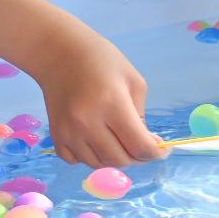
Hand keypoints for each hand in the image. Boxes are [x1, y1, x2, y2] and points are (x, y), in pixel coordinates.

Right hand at [34, 29, 162, 167]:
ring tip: (119, 141)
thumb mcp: (132, 80)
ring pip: (100, 164)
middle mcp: (88, 122)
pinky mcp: (56, 136)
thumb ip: (141, 115)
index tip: (162, 151)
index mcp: (112, 104)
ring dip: (114, 158)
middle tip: (141, 145)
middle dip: (137, 157)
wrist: (58, 53)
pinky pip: (77, 161)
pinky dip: (91, 157)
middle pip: (120, 160)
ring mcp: (69, 132)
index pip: (139, 146)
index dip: (155, 153)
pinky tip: (96, 141)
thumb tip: (147, 144)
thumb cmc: (100, 60)